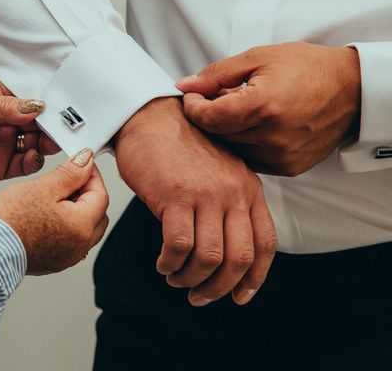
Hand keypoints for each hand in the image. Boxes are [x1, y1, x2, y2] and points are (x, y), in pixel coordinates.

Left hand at [0, 79, 59, 198]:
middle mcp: (7, 120)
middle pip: (40, 122)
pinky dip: (34, 161)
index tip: (64, 105)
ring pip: (37, 143)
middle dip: (52, 124)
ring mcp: (5, 143)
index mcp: (1, 97)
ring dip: (46, 142)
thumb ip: (5, 107)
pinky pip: (25, 164)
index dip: (48, 101)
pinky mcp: (1, 165)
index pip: (32, 98)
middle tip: (61, 127)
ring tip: (47, 141)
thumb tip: (36, 106)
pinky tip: (33, 156)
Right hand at [0, 149, 109, 274]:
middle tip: (69, 178)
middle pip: (97, 214)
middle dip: (88, 193)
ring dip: (78, 209)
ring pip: (85, 228)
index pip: (101, 195)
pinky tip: (47, 214)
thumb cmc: (9, 220)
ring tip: (55, 196)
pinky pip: (71, 240)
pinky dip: (67, 225)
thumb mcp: (43, 187)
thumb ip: (70, 173)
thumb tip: (86, 162)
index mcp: (81, 227)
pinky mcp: (54, 262)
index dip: (92, 175)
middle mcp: (79, 247)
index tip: (82, 164)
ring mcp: (67, 257)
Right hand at [114, 97, 276, 305]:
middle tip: (199, 297)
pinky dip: (170, 263)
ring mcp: (205, 194)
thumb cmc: (180, 147)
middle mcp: (233, 192)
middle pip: (238, 258)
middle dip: (219, 288)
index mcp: (248, 188)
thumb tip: (223, 254)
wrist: (150, 118)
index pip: (264, 245)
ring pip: (209, 257)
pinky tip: (162, 262)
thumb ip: (229, 205)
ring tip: (175, 277)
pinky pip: (178, 246)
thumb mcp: (220, 172)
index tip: (240, 296)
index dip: (254, 278)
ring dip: (190, 278)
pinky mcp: (175, 195)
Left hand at [177, 43, 360, 175]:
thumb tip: (184, 85)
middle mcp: (272, 137)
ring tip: (239, 109)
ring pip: (230, 150)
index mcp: (263, 106)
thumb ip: (216, 74)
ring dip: (226, 131)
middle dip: (209, 116)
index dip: (193, 107)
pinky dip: (244, 144)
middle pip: (217, 135)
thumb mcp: (258, 58)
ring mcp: (281, 156)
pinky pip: (249, 160)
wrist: (351, 88)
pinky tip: (252, 125)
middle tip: (216, 97)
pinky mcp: (288, 168)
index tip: (194, 95)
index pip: (208, 119)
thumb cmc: (306, 67)